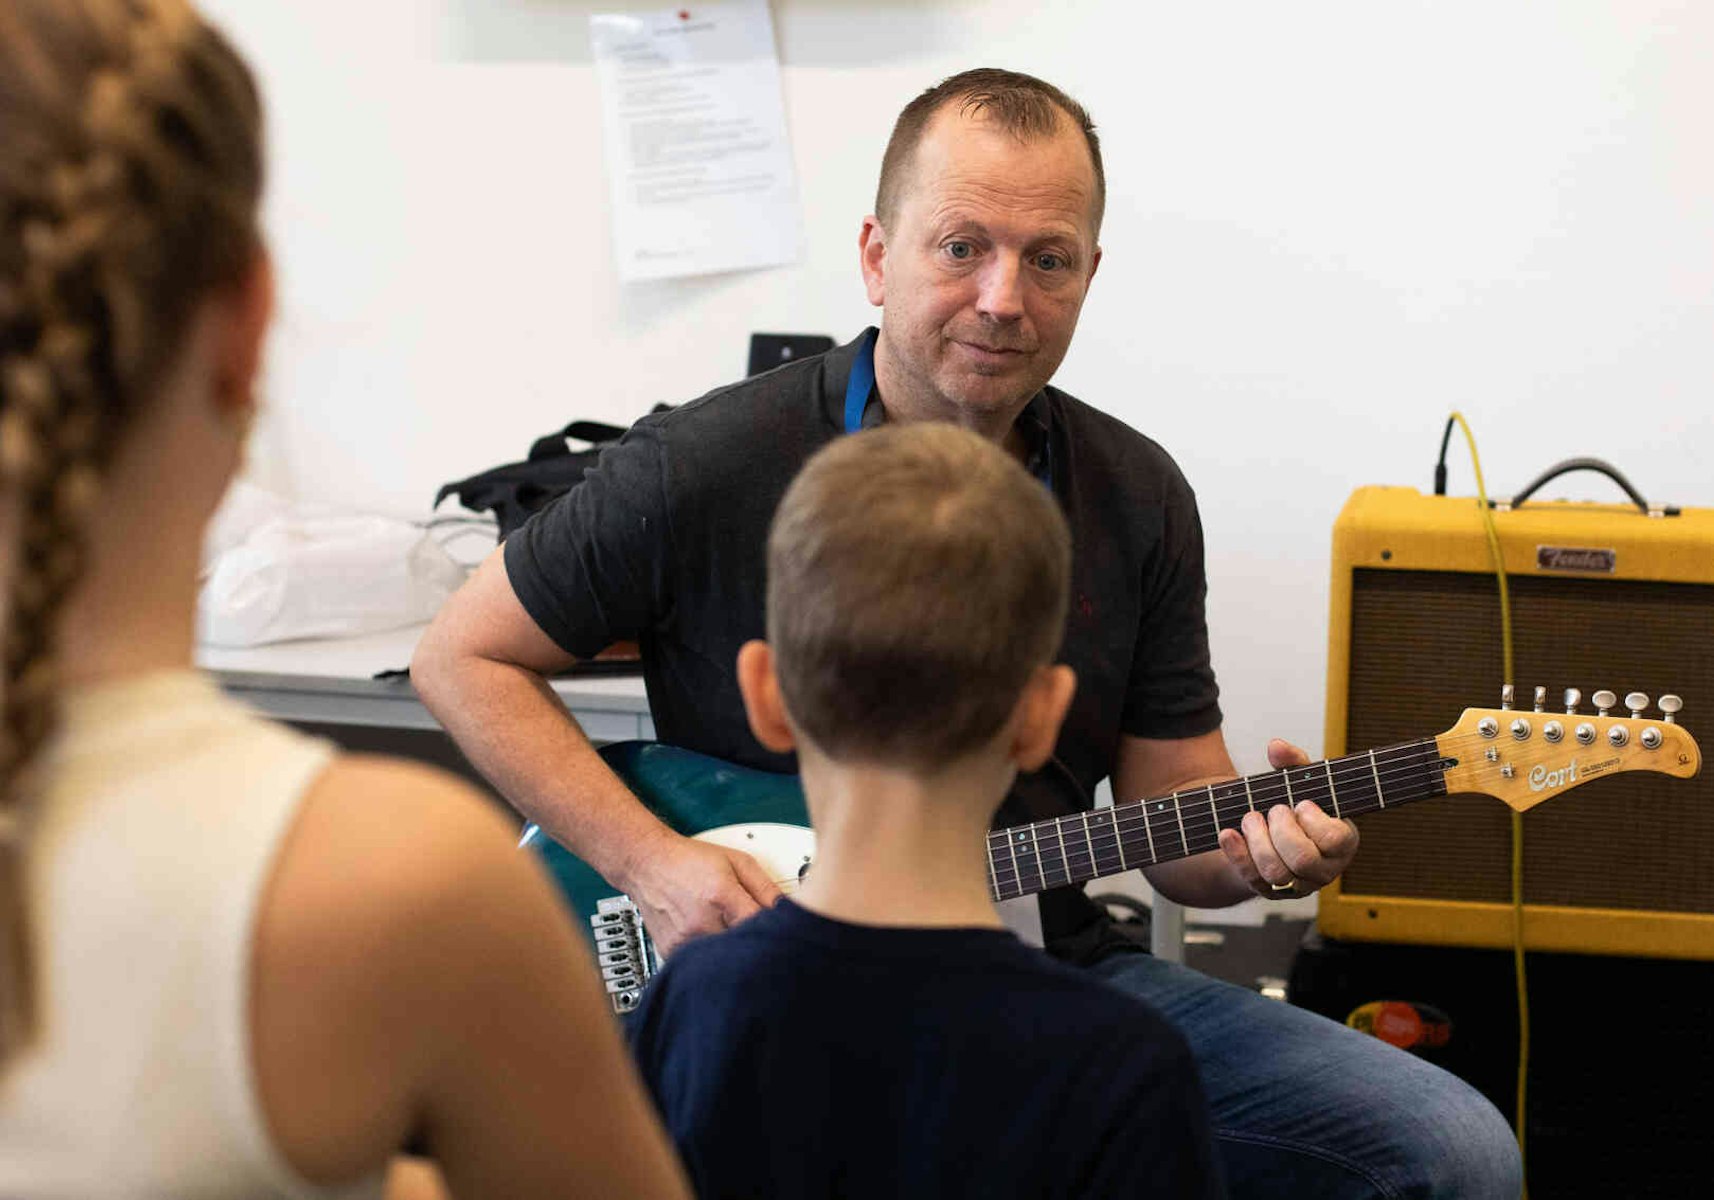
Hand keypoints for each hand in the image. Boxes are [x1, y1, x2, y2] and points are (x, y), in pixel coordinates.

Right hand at [622, 830, 782, 956]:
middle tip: (763, 939)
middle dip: (757, 945)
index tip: (785, 933)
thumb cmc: (691, 860)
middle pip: (743, 949)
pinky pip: (702, 964)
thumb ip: (765, 887)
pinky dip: (713, 957)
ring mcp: (685, 941)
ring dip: (735, 953)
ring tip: (735, 936)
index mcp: (721, 897)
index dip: (777, 932)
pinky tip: (714, 940)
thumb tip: (790, 909)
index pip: (761, 927)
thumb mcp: (737, 862)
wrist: (647, 864)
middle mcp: (701, 922)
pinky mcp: (672, 953)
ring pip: (724, 961)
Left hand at [1215, 738, 1359, 899]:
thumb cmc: (1295, 806)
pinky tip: (1228, 834)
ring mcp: (1297, 884)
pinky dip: (1236, 854)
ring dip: (1258, 841)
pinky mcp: (1269, 891)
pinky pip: (1252, 880)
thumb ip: (1294, 763)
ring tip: (1251, 818)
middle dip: (1282, 831)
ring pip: (1277, 874)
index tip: (1301, 804)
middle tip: (1274, 810)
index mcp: (1342, 842)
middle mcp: (1324, 869)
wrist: (1272, 832)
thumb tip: (1276, 747)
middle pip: (1304, 860)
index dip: (1314, 821)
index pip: (1335, 840)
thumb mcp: (1300, 782)